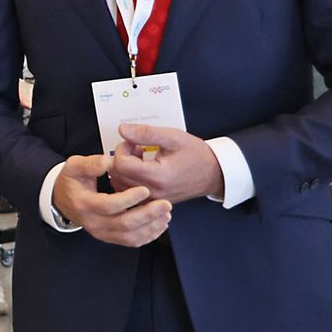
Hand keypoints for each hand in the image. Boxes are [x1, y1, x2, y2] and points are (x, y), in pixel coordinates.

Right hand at [52, 153, 170, 247]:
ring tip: (165, 214)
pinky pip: (132, 241)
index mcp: (84, 204)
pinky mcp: (110, 237)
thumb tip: (109, 161)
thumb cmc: (71, 181)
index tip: (145, 190)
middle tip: (165, 204)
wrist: (63, 199)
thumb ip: (91, 163)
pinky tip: (159, 224)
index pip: (109, 205)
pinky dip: (149, 235)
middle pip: (124, 224)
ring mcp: (102, 232)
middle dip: (148, 215)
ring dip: (151, 227)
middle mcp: (93, 222)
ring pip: (131, 236)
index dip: (128, 199)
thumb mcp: (74, 166)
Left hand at [108, 124, 223, 204]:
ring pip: (120, 185)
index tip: (133, 142)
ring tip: (140, 158)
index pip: (121, 164)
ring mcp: (153, 200)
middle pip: (117, 175)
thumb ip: (145, 133)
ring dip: (124, 168)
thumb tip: (122, 130)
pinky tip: (141, 169)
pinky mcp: (152, 202)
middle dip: (121, 157)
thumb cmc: (196, 155)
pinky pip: (129, 192)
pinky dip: (128, 179)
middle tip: (136, 147)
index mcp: (158, 177)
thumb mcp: (172, 137)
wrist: (214, 173)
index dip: (122, 149)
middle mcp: (154, 192)